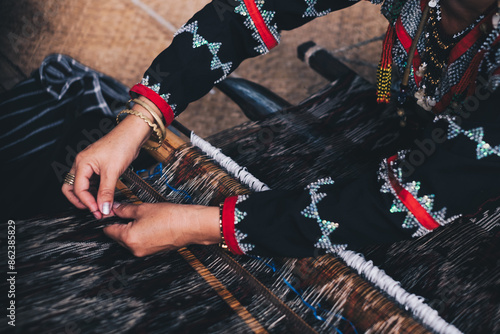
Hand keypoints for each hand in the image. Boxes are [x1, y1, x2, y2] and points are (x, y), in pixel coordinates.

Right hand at [62, 97, 159, 218]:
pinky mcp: (98, 167)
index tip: (98, 211)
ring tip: (101, 206)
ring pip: (82, 186)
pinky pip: (91, 182)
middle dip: (81, 201)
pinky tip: (104, 197)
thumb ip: (106, 192)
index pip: (77, 189)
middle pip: (71, 188)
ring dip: (89, 197)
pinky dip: (96, 191)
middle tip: (94, 210)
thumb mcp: (113, 171)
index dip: (87, 202)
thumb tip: (103, 208)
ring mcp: (89, 165)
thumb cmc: (121, 145)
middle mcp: (82, 164)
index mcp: (81, 163)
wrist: (132, 134)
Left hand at [103, 202, 220, 256]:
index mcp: (129, 238)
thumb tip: (115, 208)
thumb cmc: (171, 217)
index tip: (110, 211)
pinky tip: (149, 224)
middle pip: (118, 236)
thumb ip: (125, 209)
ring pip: (129, 240)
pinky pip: (140, 243)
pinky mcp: (153, 251)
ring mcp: (144, 252)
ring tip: (141, 216)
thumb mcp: (143, 208)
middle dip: (120, 224)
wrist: (190, 225)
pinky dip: (140, 234)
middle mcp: (135, 249)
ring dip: (130, 229)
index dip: (108, 219)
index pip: (108, 230)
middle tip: (126, 211)